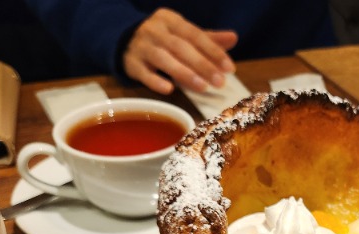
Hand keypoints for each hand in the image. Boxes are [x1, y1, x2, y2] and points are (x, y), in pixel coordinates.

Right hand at [123, 8, 237, 94]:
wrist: (125, 40)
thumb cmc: (164, 39)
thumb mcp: (184, 35)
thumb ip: (208, 39)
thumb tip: (233, 38)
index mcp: (170, 20)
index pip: (195, 35)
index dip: (213, 51)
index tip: (230, 68)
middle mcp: (154, 30)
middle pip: (181, 47)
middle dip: (202, 65)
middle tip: (220, 82)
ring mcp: (141, 47)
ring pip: (164, 59)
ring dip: (184, 73)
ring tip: (203, 88)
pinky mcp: (131, 64)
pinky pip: (144, 73)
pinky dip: (155, 81)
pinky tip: (170, 89)